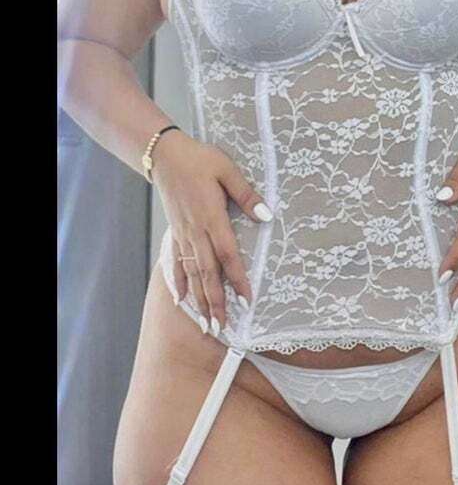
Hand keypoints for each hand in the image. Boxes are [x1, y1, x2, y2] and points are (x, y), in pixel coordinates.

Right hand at [152, 131, 272, 332]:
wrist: (164, 155)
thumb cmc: (199, 159)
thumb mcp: (227, 170)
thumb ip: (246, 194)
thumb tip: (267, 215)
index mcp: (212, 218)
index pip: (228, 256)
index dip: (237, 280)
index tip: (247, 301)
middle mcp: (195, 232)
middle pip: (207, 273)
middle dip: (215, 302)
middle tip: (222, 328)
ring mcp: (183, 234)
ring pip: (192, 273)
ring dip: (199, 300)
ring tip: (205, 323)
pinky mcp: (175, 232)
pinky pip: (175, 262)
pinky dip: (178, 282)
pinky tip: (180, 299)